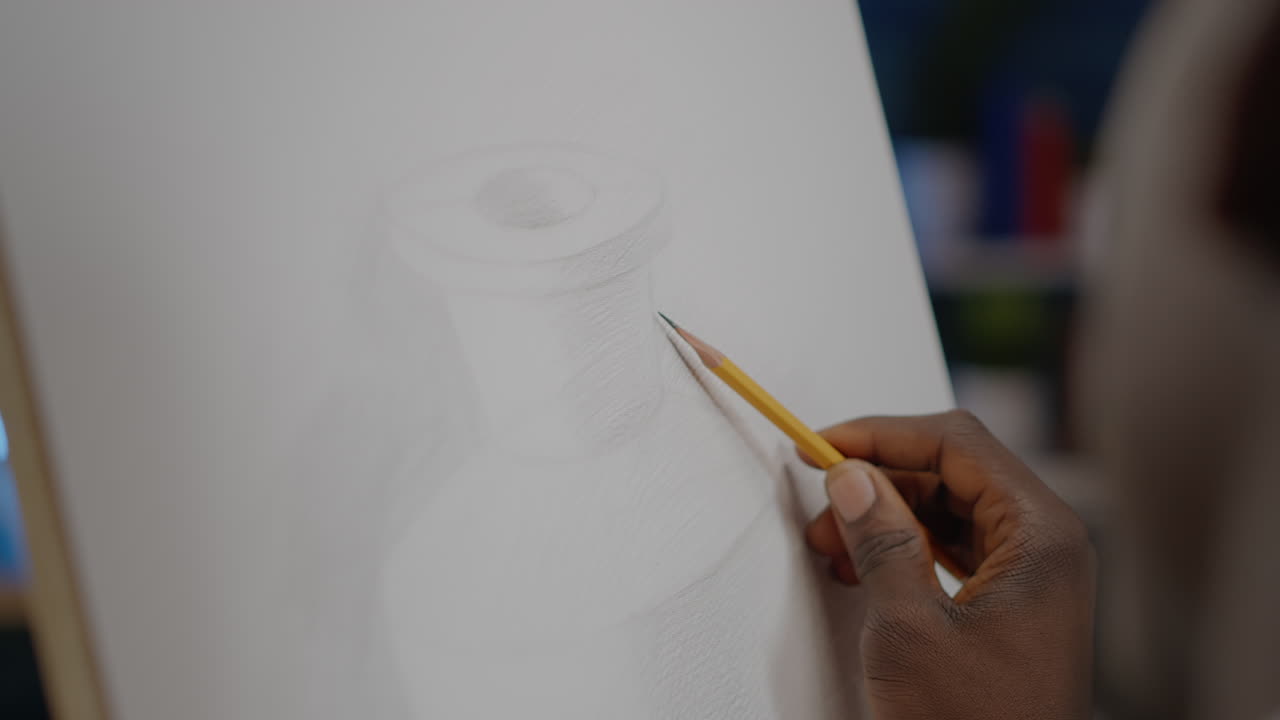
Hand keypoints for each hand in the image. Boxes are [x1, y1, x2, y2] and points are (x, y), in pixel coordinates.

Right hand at [802, 410, 1094, 719]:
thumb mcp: (909, 627)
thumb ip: (879, 538)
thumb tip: (851, 476)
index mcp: (1040, 533)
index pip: (955, 443)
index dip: (882, 435)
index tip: (826, 446)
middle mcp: (1045, 543)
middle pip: (953, 471)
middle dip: (878, 481)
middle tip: (822, 506)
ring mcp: (1032, 573)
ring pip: (949, 508)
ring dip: (885, 515)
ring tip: (832, 543)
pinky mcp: (1012, 601)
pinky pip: (954, 546)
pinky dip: (904, 546)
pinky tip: (862, 565)